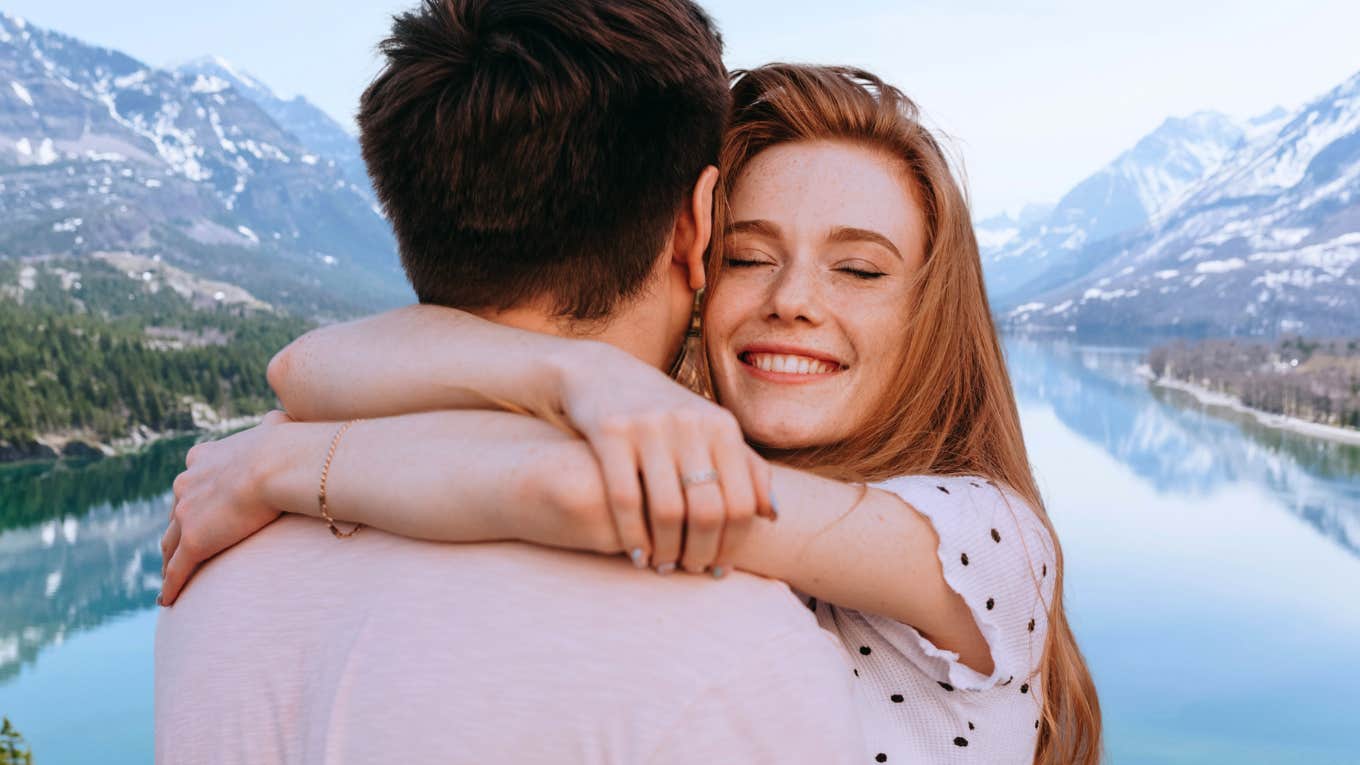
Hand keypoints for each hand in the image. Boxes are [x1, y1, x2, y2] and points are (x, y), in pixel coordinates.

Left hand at [158, 410, 291, 605]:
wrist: (276, 464)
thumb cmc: (284, 444)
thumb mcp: (277, 425)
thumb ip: (275, 424)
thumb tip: (286, 417)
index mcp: (202, 457)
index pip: (190, 483)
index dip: (192, 498)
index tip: (196, 509)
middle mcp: (186, 484)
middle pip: (175, 515)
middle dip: (177, 531)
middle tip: (179, 548)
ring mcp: (186, 514)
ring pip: (170, 544)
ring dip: (169, 561)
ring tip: (170, 576)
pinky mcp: (195, 541)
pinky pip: (179, 569)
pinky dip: (171, 585)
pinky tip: (167, 600)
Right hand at [555, 344, 775, 575]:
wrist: (604, 376)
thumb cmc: (666, 414)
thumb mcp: (710, 431)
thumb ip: (746, 467)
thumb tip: (773, 515)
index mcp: (722, 427)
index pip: (741, 503)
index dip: (733, 544)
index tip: (720, 567)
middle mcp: (691, 424)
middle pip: (707, 511)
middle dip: (700, 552)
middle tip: (691, 570)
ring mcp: (650, 426)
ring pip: (666, 510)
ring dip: (666, 550)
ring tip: (664, 566)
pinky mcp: (611, 431)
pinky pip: (625, 498)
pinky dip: (632, 535)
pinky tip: (636, 555)